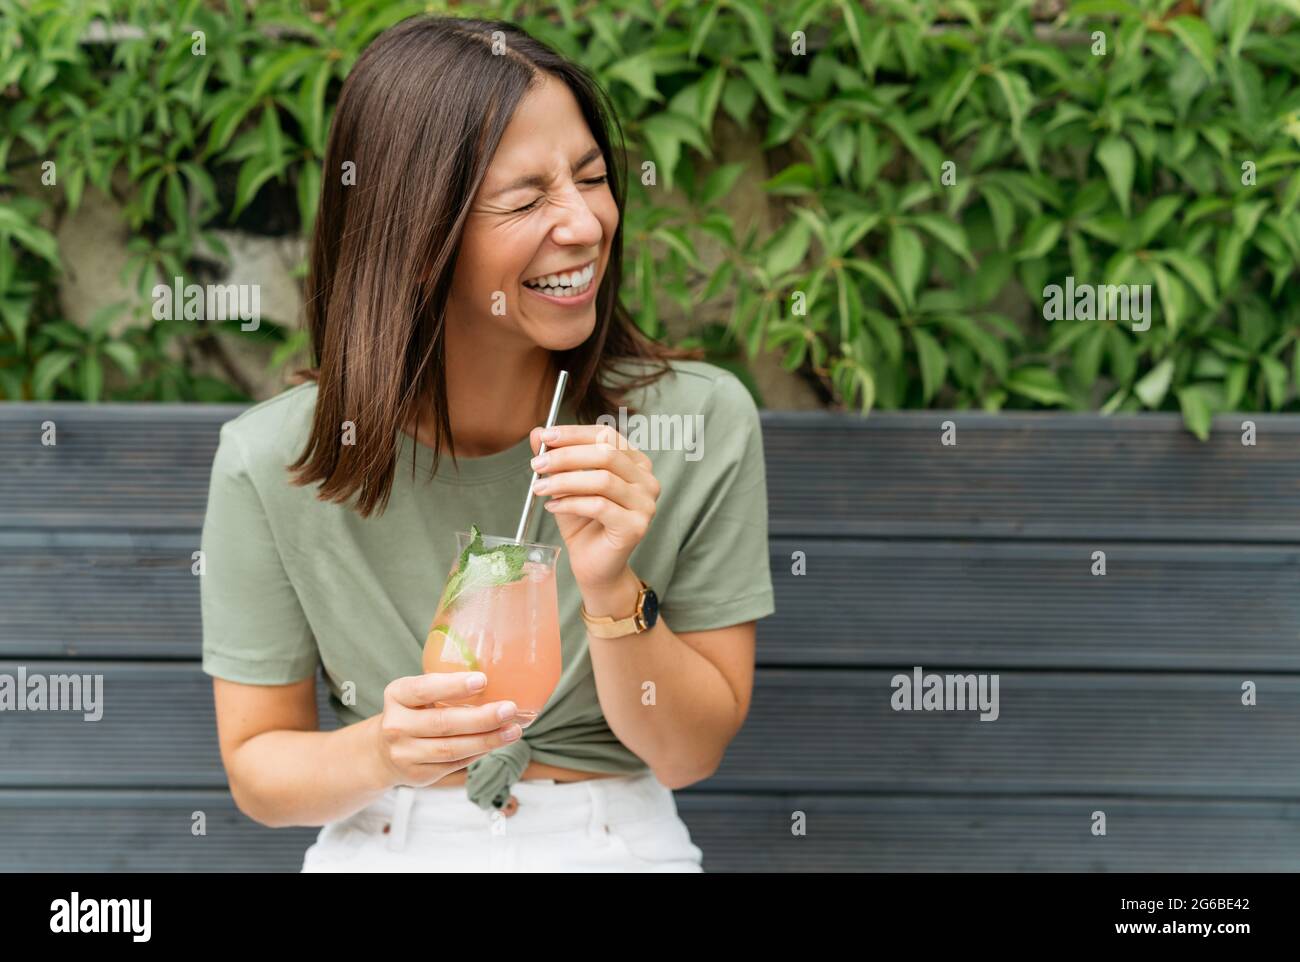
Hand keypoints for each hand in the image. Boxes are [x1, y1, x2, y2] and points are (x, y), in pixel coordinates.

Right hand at [375, 671, 520, 787]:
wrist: (384, 751)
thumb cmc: (413, 712)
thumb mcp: (417, 693)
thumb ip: (444, 686)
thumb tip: (497, 679)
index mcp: (397, 695)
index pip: (424, 690)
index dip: (453, 686)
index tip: (483, 680)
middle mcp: (396, 725)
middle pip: (444, 723)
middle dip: (482, 717)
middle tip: (510, 709)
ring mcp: (405, 754)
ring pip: (453, 748)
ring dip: (488, 739)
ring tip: (513, 730)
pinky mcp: (419, 775)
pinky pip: (456, 763)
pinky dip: (480, 752)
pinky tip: (498, 742)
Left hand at [528, 423, 659, 589]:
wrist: (593, 564)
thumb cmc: (583, 523)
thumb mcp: (565, 484)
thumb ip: (556, 458)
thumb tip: (538, 433)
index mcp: (635, 463)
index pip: (607, 435)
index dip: (574, 433)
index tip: (545, 436)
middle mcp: (647, 480)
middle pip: (606, 454)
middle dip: (566, 456)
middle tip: (537, 464)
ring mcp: (645, 504)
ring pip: (602, 480)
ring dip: (564, 481)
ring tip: (540, 487)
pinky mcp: (636, 526)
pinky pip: (599, 506)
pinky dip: (571, 503)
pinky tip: (552, 506)